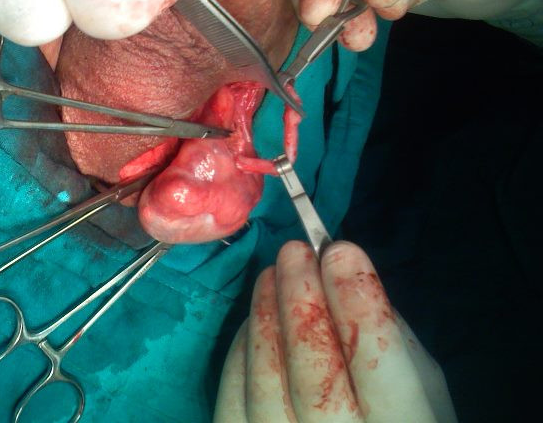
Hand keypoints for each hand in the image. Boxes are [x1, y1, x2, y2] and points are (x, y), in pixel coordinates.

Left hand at [214, 241, 456, 421]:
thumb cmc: (401, 412)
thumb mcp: (421, 380)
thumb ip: (387, 333)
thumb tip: (339, 276)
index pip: (376, 361)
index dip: (356, 301)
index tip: (340, 250)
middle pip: (313, 371)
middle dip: (301, 299)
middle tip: (295, 251)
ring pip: (267, 384)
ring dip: (266, 317)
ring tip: (271, 274)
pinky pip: (235, 400)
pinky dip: (242, 353)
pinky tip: (255, 321)